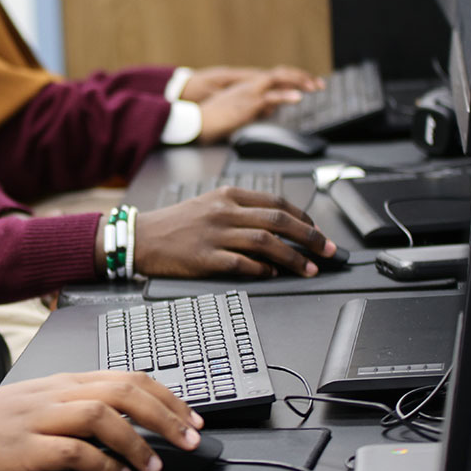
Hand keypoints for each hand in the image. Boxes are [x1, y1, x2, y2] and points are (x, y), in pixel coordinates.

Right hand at [0, 370, 205, 470]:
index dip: (167, 396)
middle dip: (166, 415)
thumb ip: (77, 407)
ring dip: (138, 441)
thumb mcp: (37, 403)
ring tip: (156, 465)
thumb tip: (128, 424)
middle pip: (123, 390)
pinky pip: (71, 451)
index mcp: (63, 382)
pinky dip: (102, 463)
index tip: (192, 419)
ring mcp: (38, 419)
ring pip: (101, 415)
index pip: (126, 377)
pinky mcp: (22, 449)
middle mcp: (55, 394)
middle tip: (191, 440)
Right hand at [134, 185, 337, 278]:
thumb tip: (276, 228)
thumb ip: (241, 211)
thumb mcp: (209, 205)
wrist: (142, 237)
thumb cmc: (176, 224)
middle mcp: (224, 212)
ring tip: (309, 268)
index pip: (277, 203)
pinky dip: (262, 269)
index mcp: (228, 196)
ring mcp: (215, 235)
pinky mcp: (205, 258)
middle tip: (328, 250)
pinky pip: (242, 263)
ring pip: (266, 242)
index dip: (304, 218)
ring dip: (294, 257)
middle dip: (310, 237)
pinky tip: (272, 274)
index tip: (318, 231)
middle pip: (279, 221)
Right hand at [192, 69, 325, 143]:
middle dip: (303, 77)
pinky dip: (286, 95)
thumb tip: (272, 109)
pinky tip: (298, 97)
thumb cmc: (215, 117)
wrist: (199, 120)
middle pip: (282, 73)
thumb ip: (258, 108)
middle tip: (320, 84)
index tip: (310, 84)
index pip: (278, 75)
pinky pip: (271, 96)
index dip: (295, 78)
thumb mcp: (241, 111)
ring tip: (315, 86)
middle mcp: (252, 84)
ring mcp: (250, 92)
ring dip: (300, 82)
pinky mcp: (248, 103)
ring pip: (279, 79)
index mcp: (250, 85)